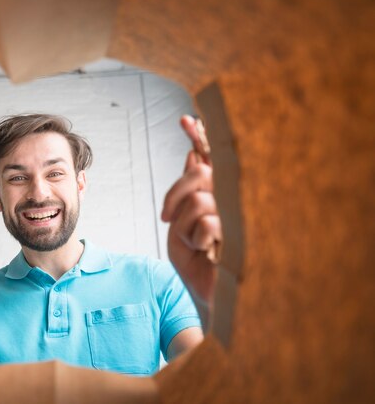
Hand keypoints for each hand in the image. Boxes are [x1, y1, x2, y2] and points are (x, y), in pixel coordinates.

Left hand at [161, 115, 220, 326]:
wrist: (207, 292)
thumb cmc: (195, 259)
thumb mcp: (182, 221)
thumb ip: (188, 191)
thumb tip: (191, 156)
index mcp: (218, 193)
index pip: (210, 158)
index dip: (199, 136)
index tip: (184, 119)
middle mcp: (233, 199)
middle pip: (199, 174)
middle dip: (176, 196)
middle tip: (169, 219)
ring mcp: (239, 216)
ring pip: (199, 200)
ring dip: (184, 226)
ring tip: (194, 243)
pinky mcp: (242, 233)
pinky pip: (207, 222)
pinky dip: (195, 239)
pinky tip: (206, 252)